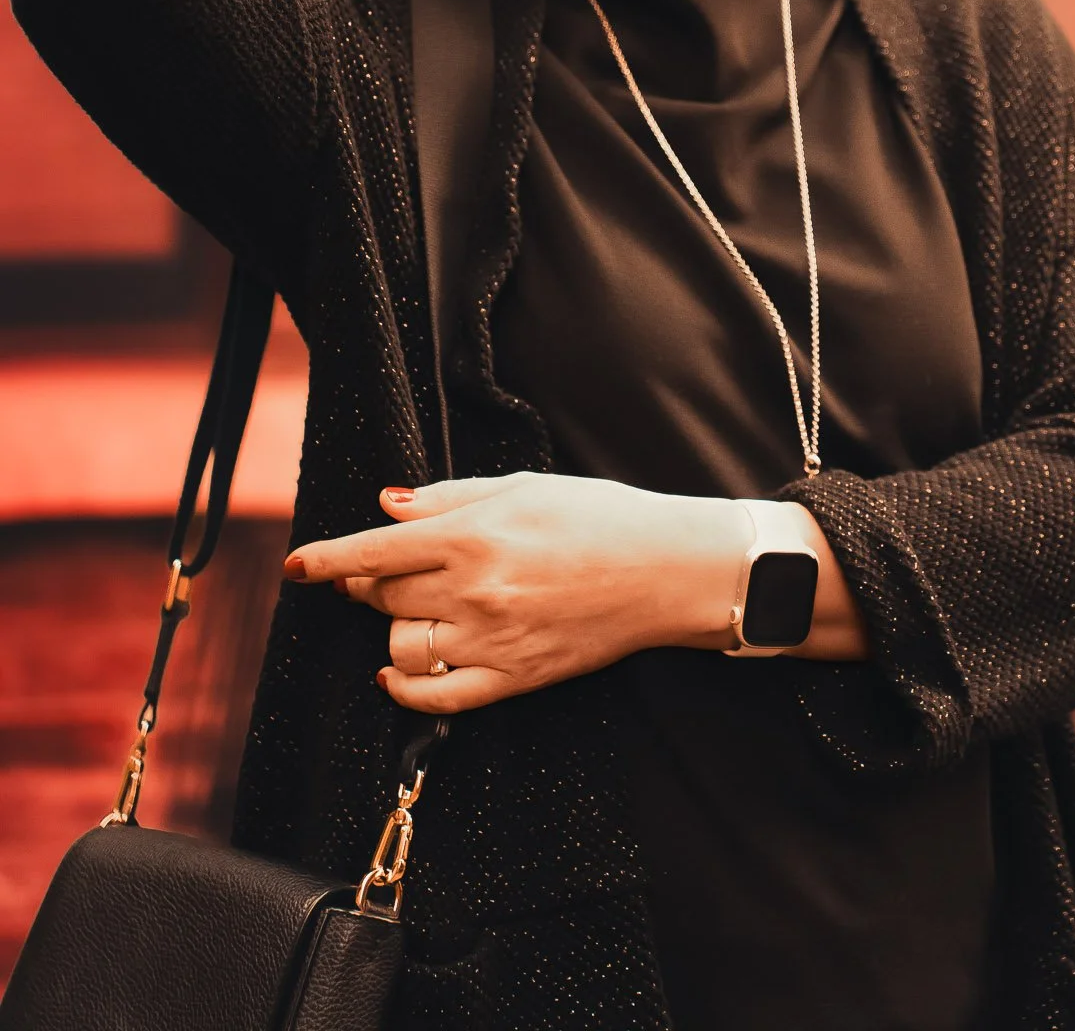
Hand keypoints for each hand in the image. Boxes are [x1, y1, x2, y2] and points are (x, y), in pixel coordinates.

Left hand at [285, 474, 751, 714]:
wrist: (664, 568)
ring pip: (402, 646)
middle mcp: (475, 590)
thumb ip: (446, 497)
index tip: (297, 566)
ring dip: (395, 628)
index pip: (375, 550)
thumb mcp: (520, 487)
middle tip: (385, 569)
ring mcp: (492, 640)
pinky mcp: (514, 679)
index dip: (326, 559)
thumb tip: (387, 504)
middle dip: (370, 581)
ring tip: (416, 610)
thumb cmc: (596, 516)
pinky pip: (437, 699)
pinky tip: (400, 671)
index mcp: (473, 535)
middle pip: (384, 595)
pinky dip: (406, 687)